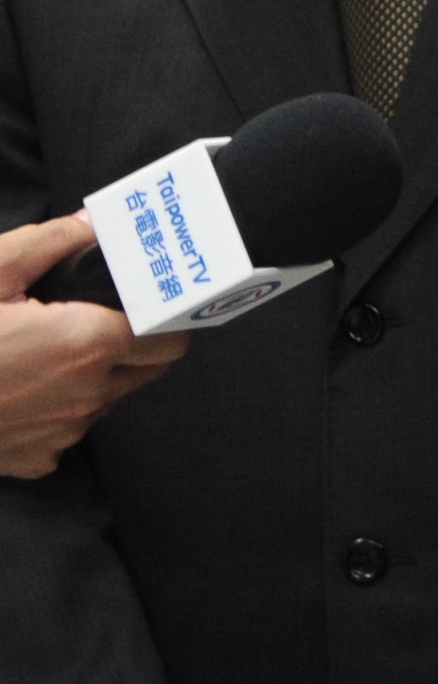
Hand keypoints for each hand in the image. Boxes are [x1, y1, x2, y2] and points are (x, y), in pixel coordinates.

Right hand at [0, 216, 186, 477]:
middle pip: (148, 368)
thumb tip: (92, 223)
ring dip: (97, 374)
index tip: (153, 298)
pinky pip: (67, 429)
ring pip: (108, 398)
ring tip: (48, 347)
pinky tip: (21, 385)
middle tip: (99, 314)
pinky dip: (58, 407)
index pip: (170, 336)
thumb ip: (50, 243)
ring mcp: (62, 434)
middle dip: (136, 341)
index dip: (165, 314)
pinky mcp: (34, 459)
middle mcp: (86, 396)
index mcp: (85, 345)